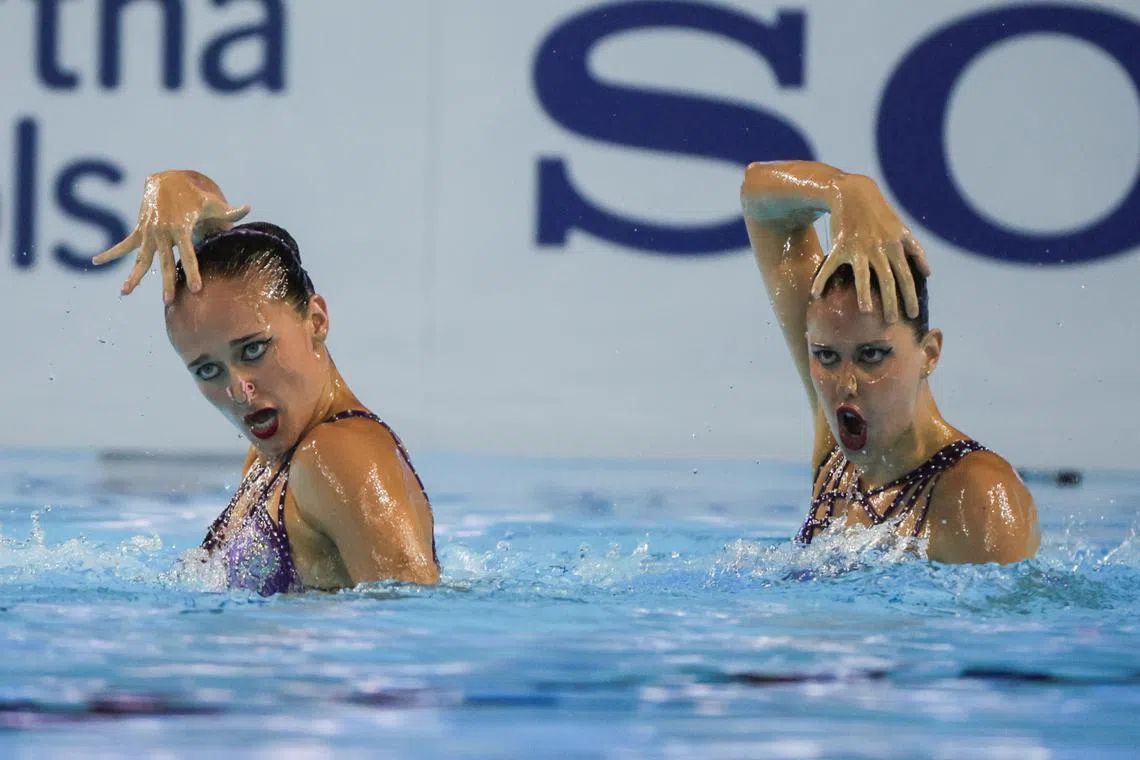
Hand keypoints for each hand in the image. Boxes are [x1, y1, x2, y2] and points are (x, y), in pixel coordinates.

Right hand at [92, 171, 249, 302]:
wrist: (166, 179)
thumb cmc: (193, 195)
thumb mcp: (210, 203)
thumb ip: (229, 210)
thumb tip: (248, 208)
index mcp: (181, 229)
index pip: (190, 255)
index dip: (193, 272)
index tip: (196, 289)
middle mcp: (163, 233)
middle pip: (166, 262)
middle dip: (167, 281)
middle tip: (168, 301)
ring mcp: (148, 232)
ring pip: (141, 259)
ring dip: (134, 276)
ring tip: (125, 293)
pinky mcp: (139, 230)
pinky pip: (124, 244)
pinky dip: (110, 252)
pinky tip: (96, 260)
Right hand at [809, 174, 930, 323]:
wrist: (854, 193)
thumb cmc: (880, 214)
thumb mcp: (901, 228)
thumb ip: (914, 251)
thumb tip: (928, 273)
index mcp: (896, 245)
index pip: (906, 276)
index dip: (911, 296)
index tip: (913, 314)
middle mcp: (879, 248)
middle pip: (888, 280)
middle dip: (892, 302)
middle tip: (892, 322)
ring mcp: (859, 247)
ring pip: (863, 275)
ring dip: (864, 293)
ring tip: (865, 311)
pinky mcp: (840, 245)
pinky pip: (830, 266)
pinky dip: (822, 280)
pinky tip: (815, 295)